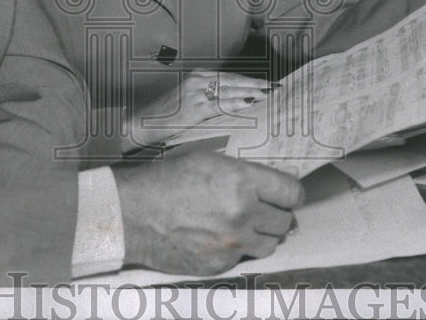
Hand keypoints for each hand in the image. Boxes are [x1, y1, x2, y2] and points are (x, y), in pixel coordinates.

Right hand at [113, 148, 302, 274]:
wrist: (133, 214)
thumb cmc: (165, 181)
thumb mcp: (207, 161)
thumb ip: (242, 173)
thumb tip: (267, 184)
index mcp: (241, 182)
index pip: (290, 192)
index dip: (292, 194)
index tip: (289, 196)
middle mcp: (242, 214)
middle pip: (285, 221)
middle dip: (278, 214)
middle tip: (265, 209)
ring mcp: (233, 243)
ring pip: (270, 244)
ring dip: (263, 235)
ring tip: (245, 225)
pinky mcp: (220, 264)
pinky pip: (242, 257)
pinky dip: (236, 248)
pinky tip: (218, 236)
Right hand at [123, 71, 271, 150]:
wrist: (142, 123)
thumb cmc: (167, 116)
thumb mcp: (190, 101)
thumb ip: (210, 100)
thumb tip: (238, 105)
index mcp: (198, 76)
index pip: (231, 77)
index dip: (251, 80)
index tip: (268, 84)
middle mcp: (198, 81)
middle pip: (234, 81)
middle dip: (256, 84)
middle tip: (276, 87)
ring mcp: (195, 93)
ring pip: (229, 91)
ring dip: (250, 93)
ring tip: (268, 95)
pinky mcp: (193, 107)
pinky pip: (219, 105)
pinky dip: (235, 104)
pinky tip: (248, 105)